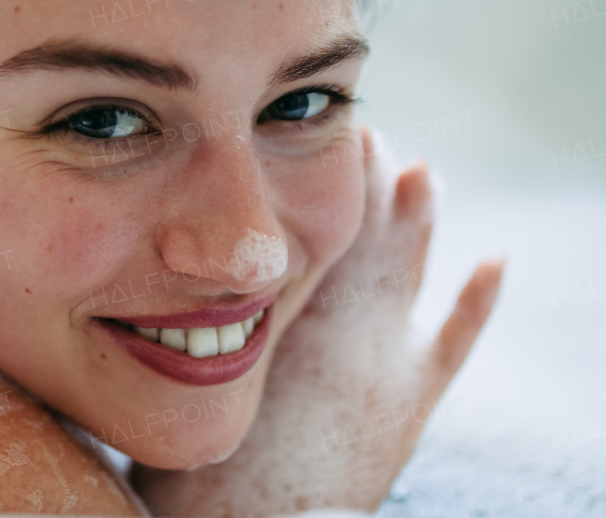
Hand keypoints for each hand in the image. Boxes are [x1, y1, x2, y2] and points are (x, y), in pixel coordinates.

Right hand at [134, 126, 503, 515]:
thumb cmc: (206, 474)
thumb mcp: (172, 390)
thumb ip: (160, 338)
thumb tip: (108, 294)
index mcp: (276, 314)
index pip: (295, 225)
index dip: (307, 179)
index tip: (309, 135)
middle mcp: (334, 322)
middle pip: (356, 233)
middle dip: (362, 180)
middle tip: (365, 132)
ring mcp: (382, 356)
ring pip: (407, 267)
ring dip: (417, 217)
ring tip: (422, 170)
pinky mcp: (412, 397)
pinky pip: (456, 338)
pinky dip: (477, 300)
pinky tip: (497, 262)